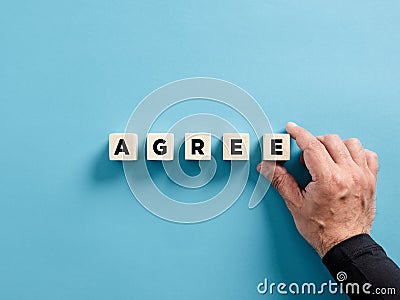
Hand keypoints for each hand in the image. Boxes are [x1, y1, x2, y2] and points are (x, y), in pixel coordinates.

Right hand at [257, 122, 378, 256]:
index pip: (312, 146)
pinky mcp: (371, 180)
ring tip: (325, 158)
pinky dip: (355, 152)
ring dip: (335, 145)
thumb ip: (281, 180)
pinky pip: (368, 154)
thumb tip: (267, 166)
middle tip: (305, 156)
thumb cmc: (322, 229)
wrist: (345, 244)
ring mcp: (363, 176)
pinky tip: (345, 161)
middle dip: (313, 142)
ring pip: (350, 143)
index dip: (299, 133)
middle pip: (330, 140)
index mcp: (328, 180)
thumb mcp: (295, 204)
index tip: (292, 128)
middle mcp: (348, 174)